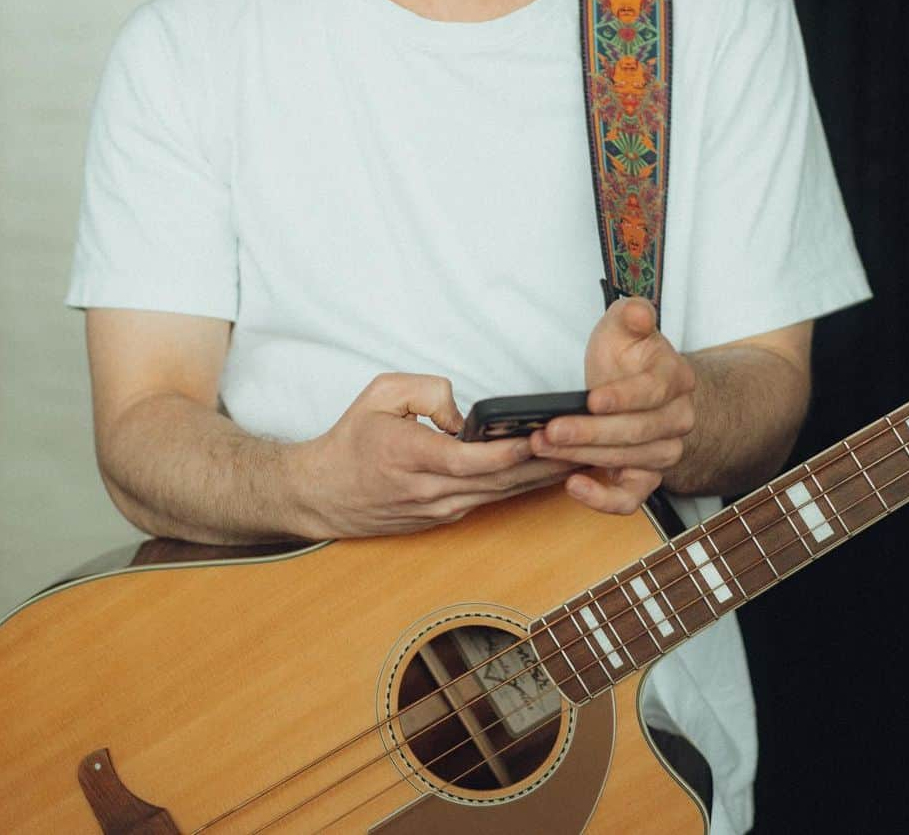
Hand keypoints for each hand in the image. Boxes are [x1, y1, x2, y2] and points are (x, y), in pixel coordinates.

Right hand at [292, 373, 579, 538]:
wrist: (323, 495)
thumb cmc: (351, 440)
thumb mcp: (379, 393)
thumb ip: (426, 391)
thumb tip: (462, 412)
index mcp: (411, 455)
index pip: (473, 460)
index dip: (512, 452)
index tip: (545, 435)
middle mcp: (430, 490)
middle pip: (500, 481)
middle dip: (545, 463)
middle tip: (585, 445)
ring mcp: (439, 509)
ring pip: (501, 495)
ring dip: (542, 478)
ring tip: (581, 457)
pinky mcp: (444, 518)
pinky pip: (491, 501)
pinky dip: (521, 487)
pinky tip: (549, 472)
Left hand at [528, 297, 695, 513]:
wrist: (632, 384)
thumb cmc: (625, 355)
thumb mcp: (622, 326)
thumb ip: (631, 315)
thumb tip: (638, 312)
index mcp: (676, 378)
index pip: (653, 391)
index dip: (623, 397)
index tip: (592, 399)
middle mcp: (678, 418)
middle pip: (637, 432)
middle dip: (589, 432)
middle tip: (550, 429)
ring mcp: (665, 450)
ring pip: (630, 461)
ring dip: (584, 456)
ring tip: (546, 445)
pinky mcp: (646, 477)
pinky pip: (631, 498)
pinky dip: (603, 499)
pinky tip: (574, 483)